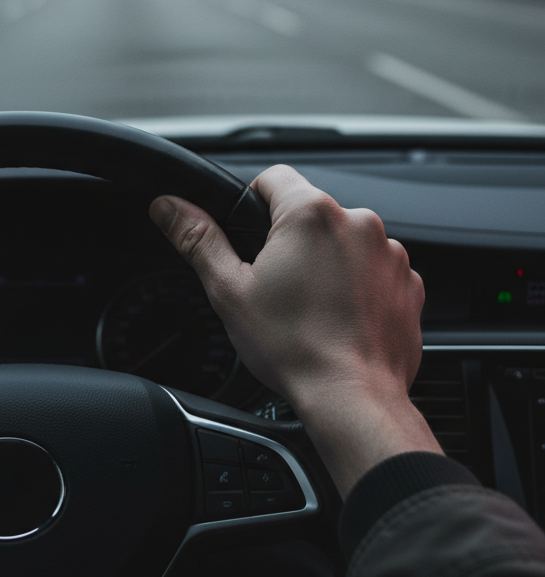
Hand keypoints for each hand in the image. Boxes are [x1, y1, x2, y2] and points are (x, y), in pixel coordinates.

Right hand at [150, 165, 440, 496]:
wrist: (352, 398)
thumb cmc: (294, 348)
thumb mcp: (229, 290)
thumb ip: (197, 238)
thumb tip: (168, 207)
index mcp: (310, 214)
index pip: (273, 178)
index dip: (253, 204)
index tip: (250, 238)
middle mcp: (358, 223)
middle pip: (310, 212)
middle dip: (291, 241)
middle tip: (275, 284)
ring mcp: (389, 253)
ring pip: (343, 241)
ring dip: (326, 262)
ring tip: (309, 306)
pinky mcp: (409, 282)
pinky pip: (374, 269)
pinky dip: (357, 285)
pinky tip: (338, 316)